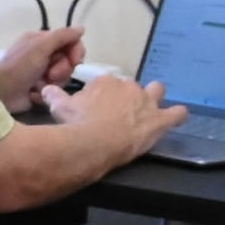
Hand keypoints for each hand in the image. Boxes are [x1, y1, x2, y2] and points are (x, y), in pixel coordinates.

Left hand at [0, 23, 87, 111]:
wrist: (0, 93)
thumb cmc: (19, 67)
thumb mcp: (41, 46)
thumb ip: (62, 36)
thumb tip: (81, 28)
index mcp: (42, 40)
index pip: (71, 42)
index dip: (76, 52)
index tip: (75, 61)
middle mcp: (43, 54)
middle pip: (69, 61)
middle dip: (62, 69)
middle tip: (50, 75)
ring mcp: (41, 72)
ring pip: (63, 77)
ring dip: (53, 82)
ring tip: (39, 85)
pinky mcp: (40, 87)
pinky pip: (54, 89)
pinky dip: (45, 92)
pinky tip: (34, 93)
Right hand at [41, 69, 185, 160]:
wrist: (94, 142)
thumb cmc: (76, 124)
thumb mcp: (59, 108)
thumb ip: (54, 96)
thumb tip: (46, 89)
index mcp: (106, 82)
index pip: (106, 84)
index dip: (102, 96)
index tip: (96, 107)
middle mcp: (129, 87)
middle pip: (131, 87)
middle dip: (127, 96)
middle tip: (118, 112)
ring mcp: (147, 103)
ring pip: (157, 91)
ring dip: (155, 97)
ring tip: (150, 108)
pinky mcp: (159, 120)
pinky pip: (177, 114)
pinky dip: (178, 115)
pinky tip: (177, 117)